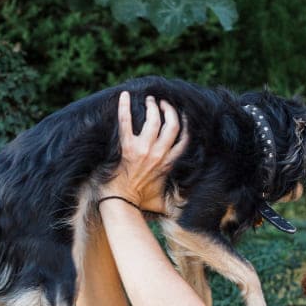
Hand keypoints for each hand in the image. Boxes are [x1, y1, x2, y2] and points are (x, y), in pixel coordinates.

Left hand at [101, 91, 187, 211]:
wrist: (121, 202)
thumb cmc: (139, 202)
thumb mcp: (162, 200)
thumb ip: (174, 200)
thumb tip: (181, 210)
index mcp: (168, 164)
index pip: (184, 139)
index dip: (184, 123)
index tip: (181, 114)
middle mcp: (158, 154)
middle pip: (171, 125)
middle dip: (169, 110)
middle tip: (163, 103)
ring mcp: (143, 150)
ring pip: (153, 120)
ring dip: (152, 107)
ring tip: (150, 100)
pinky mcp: (126, 147)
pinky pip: (126, 122)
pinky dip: (124, 107)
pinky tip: (124, 96)